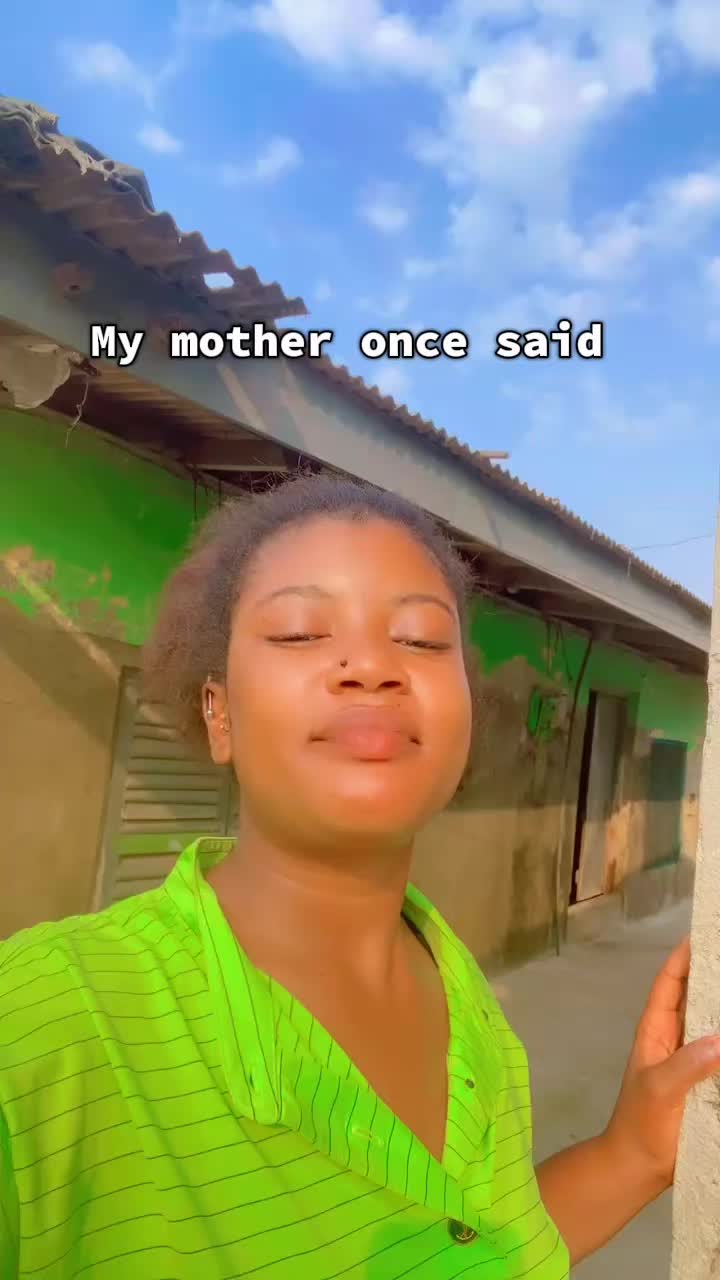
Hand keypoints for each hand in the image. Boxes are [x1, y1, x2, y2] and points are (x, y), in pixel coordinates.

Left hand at [604, 937, 719, 1190]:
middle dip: (714, 976)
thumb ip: (688, 1065)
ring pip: (712, 1024)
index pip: (670, 983)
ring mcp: (691, 1060)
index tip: (704, 934)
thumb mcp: (660, 1089)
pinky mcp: (706, 1083)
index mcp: (656, 1030)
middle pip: (696, 998)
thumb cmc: (641, 1122)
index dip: (684, 957)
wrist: (638, 1166)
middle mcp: (675, 1038)